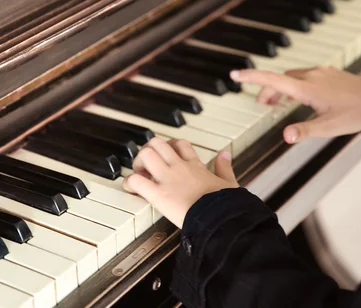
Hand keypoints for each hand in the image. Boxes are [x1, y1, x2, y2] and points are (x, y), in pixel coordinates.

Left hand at [122, 137, 238, 227]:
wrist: (220, 218)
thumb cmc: (226, 205)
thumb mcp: (230, 183)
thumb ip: (225, 167)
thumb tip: (225, 154)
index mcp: (196, 166)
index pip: (181, 144)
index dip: (170, 146)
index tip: (167, 155)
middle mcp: (179, 168)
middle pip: (159, 143)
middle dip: (149, 150)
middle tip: (148, 163)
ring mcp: (168, 179)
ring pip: (146, 154)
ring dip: (138, 162)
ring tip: (139, 173)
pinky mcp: (159, 195)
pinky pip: (136, 181)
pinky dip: (129, 182)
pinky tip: (131, 188)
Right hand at [230, 67, 360, 143]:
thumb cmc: (356, 114)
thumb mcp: (329, 127)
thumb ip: (305, 131)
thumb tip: (285, 136)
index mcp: (308, 89)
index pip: (273, 80)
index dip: (252, 77)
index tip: (235, 74)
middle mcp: (312, 76)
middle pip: (280, 79)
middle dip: (268, 90)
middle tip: (262, 105)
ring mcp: (321, 72)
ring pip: (292, 77)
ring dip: (282, 88)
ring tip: (278, 103)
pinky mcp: (329, 73)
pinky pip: (304, 75)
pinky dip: (294, 84)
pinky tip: (301, 97)